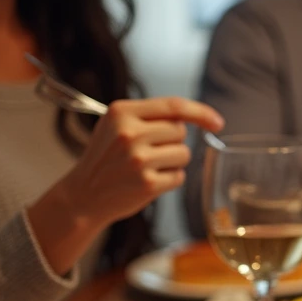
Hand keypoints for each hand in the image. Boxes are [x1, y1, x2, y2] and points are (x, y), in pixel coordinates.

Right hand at [62, 97, 224, 226]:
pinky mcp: (146, 184)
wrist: (83, 194)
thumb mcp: (116, 125)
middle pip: (181, 131)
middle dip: (173, 141)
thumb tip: (197, 117)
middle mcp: (129, 133)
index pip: (174, 106)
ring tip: (148, 166)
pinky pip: (179, 176)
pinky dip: (170, 180)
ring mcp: (138, 160)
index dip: (201, 112)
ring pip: (184, 153)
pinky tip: (148, 181)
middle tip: (149, 151)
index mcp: (121, 112)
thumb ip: (150, 116)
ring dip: (174, 161)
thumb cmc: (106, 158)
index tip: (217, 122)